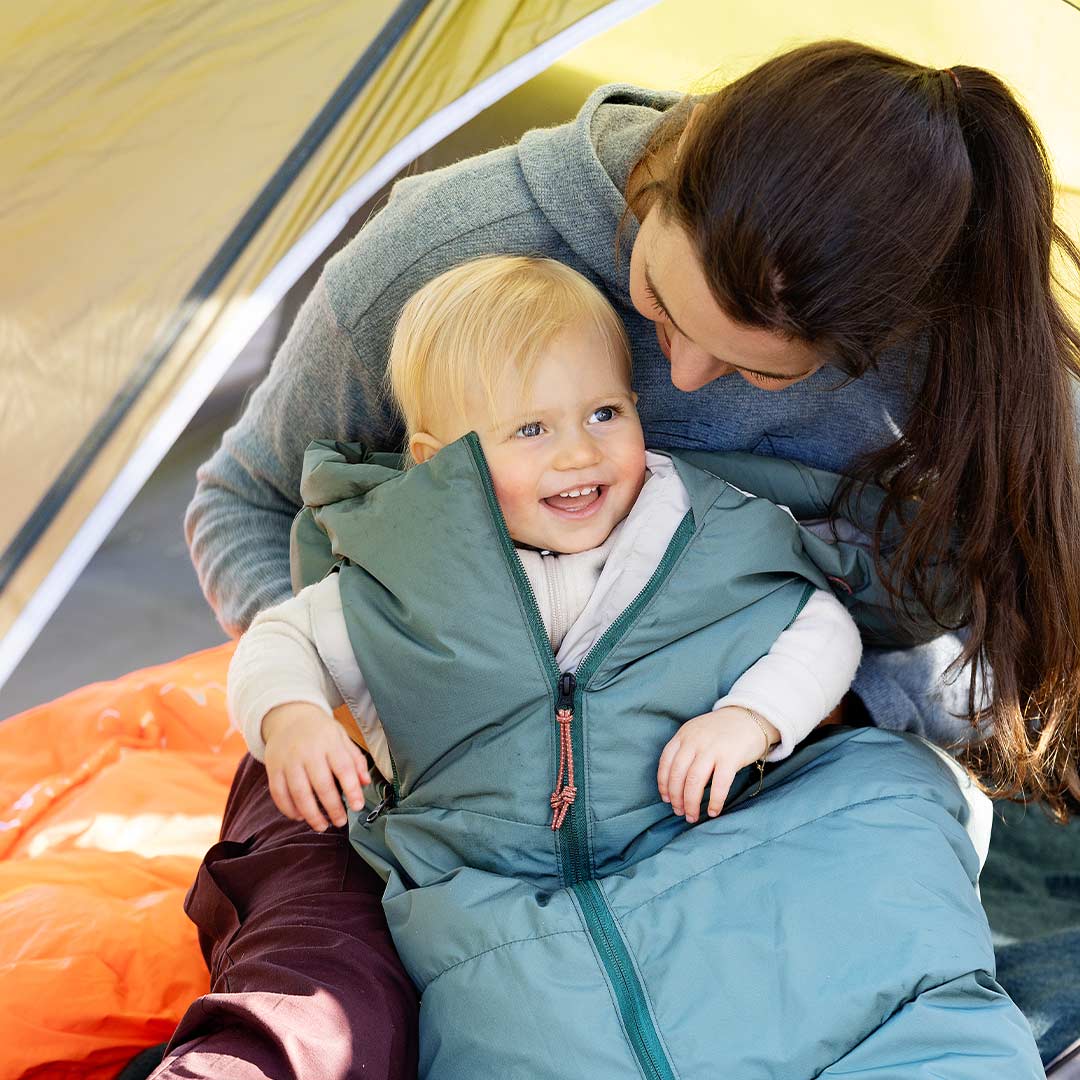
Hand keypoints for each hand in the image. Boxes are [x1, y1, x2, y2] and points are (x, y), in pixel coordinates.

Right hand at [263, 702, 370, 830]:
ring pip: (299, 793)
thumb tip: (365, 783)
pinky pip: (279, 794)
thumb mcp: (342, 737)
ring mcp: (288, 760)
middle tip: (340, 822)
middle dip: (333, 808)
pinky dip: (289, 809)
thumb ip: (355, 760)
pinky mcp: (273, 768)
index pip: (344, 768)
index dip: (352, 789)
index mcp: (329, 742)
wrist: (289, 716)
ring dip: (311, 814)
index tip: (358, 806)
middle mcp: (308, 750)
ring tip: (322, 826)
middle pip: (322, 784)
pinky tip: (300, 816)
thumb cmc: (320, 731)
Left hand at [657, 707, 778, 821]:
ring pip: (694, 781)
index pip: (666, 761)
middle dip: (676, 797)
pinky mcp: (731, 757)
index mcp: (684, 734)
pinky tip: (713, 811)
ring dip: (691, 803)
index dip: (663, 783)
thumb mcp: (698, 732)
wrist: (752, 716)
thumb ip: (686, 749)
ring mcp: (712, 748)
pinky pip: (719, 784)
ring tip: (692, 816)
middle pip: (678, 774)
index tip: (666, 798)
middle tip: (679, 812)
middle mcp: (695, 740)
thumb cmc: (723, 730)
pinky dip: (714, 801)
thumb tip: (677, 783)